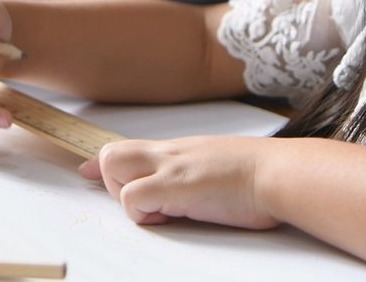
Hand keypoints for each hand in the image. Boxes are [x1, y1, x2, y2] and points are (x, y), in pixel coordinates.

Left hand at [78, 136, 278, 229]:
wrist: (279, 173)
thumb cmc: (262, 176)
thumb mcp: (222, 166)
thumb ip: (200, 171)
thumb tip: (200, 185)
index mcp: (181, 151)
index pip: (130, 148)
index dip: (102, 163)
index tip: (86, 170)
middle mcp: (170, 153)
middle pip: (110, 153)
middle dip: (112, 182)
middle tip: (146, 204)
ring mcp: (170, 167)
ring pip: (111, 168)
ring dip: (127, 196)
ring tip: (162, 211)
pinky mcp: (173, 186)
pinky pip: (132, 199)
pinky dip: (144, 214)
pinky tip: (171, 217)